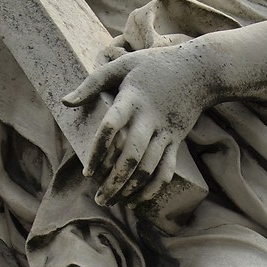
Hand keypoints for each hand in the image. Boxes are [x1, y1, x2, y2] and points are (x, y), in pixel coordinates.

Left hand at [64, 41, 214, 207]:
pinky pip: (166, 169)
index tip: (88, 171)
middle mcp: (150, 118)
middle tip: (99, 199)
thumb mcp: (123, 65)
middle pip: (132, 156)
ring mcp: (166, 131)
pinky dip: (153, 188)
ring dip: (131, 188)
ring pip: (148, 167)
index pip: (112, 127)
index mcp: (133, 99)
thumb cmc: (155, 65)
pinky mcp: (177, 140)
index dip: (99, 151)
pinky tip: (137, 200)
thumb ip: (92, 83)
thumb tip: (65, 102)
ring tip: (112, 201)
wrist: (201, 70)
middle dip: (115, 181)